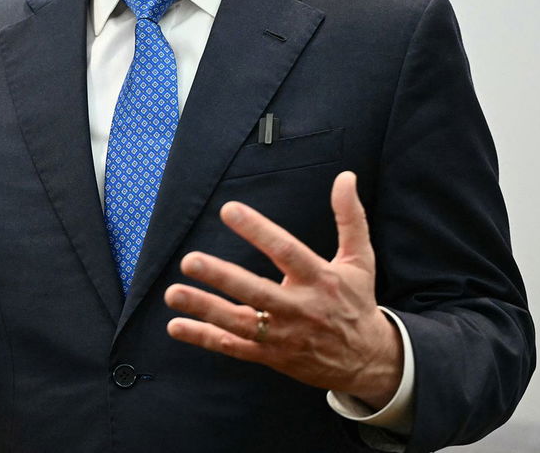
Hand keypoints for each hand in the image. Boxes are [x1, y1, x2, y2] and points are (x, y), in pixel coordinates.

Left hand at [164, 171, 401, 407]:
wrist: (367, 362)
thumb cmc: (356, 303)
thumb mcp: (360, 260)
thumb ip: (350, 217)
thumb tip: (346, 176)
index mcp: (319, 279)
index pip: (286, 251)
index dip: (258, 231)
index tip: (229, 210)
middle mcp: (298, 308)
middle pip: (256, 292)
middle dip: (222, 277)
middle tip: (190, 260)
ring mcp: (282, 335)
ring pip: (239, 322)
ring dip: (204, 308)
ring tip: (172, 293)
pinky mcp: (270, 355)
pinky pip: (233, 347)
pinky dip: (205, 337)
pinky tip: (176, 326)